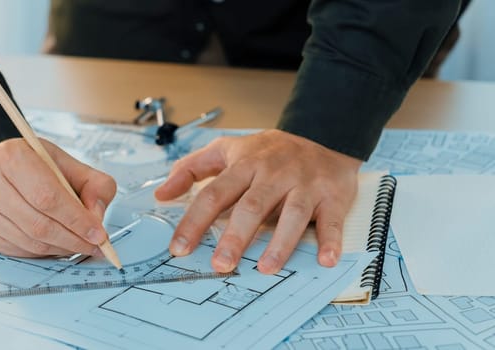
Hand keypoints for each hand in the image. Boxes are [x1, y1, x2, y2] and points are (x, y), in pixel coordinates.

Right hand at [0, 138, 116, 257]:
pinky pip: (21, 251)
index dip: (76, 219)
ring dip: (61, 248)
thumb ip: (93, 185)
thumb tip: (97, 217)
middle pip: (38, 224)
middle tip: (94, 245)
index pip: (47, 196)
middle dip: (72, 239)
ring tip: (80, 244)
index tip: (98, 233)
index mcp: (12, 157)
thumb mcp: (69, 163)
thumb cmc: (35, 165)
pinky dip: (45, 252)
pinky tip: (58, 244)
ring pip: (30, 242)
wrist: (1, 169)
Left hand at [155, 130, 361, 273]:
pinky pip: (332, 219)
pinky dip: (331, 240)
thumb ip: (191, 169)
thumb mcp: (227, 150)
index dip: (195, 222)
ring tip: (265, 268)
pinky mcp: (332, 195)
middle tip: (221, 264)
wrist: (323, 135)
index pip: (214, 194)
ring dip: (279, 243)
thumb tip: (161, 194)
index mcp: (245, 165)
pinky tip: (324, 260)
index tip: (179, 248)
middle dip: (235, 237)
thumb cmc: (269, 152)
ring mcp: (304, 184)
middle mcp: (274, 174)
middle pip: (252, 206)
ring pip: (292, 214)